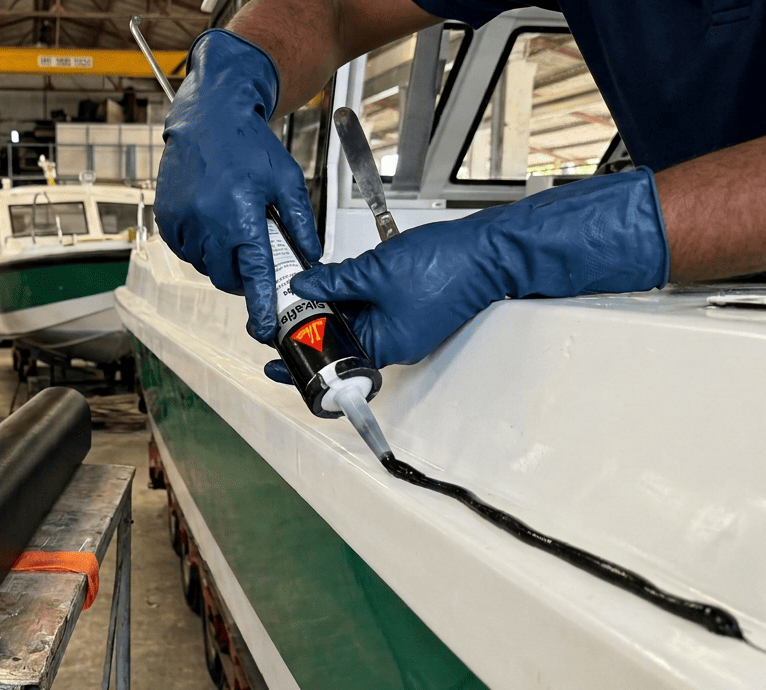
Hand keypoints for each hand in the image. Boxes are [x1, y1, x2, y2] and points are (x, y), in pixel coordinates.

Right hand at [156, 29, 321, 341]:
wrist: (209, 117)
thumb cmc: (249, 145)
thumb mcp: (286, 180)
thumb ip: (300, 222)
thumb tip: (312, 257)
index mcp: (241, 214)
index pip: (253, 273)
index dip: (260, 305)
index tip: (265, 328)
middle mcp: (208, 220)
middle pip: (225, 276)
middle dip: (240, 278)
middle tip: (251, 261)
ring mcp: (183, 220)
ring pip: (203, 265)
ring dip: (218, 261)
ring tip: (229, 232)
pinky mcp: (167, 216)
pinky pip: (183, 249)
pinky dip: (197, 247)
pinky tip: (209, 224)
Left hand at [286, 169, 669, 367]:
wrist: (489, 250)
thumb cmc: (447, 266)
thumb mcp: (375, 272)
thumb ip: (334, 280)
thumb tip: (303, 285)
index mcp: (388, 346)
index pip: (334, 363)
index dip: (302, 358)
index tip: (275, 358)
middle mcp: (394, 341)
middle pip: (340, 343)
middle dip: (311, 328)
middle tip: (281, 315)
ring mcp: (402, 324)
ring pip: (353, 322)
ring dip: (329, 307)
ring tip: (302, 292)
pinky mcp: (408, 305)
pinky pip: (370, 306)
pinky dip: (350, 295)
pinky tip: (332, 278)